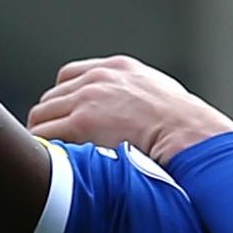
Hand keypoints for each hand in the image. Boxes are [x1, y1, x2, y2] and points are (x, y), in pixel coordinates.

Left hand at [28, 56, 232, 165]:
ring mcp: (87, 99)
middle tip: (58, 146)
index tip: (68, 120)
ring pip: (41, 115)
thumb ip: (142, 98)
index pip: (70, 76)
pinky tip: (52, 163)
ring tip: (54, 158)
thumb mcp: (164, 96)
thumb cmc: (188, 128)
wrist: (191, 135)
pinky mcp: (81, 123)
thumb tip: (143, 119)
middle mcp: (98, 78)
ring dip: (44, 135)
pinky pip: (44, 134)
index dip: (65, 100)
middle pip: (52, 97)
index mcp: (118, 69)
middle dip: (53, 121)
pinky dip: (44, 148)